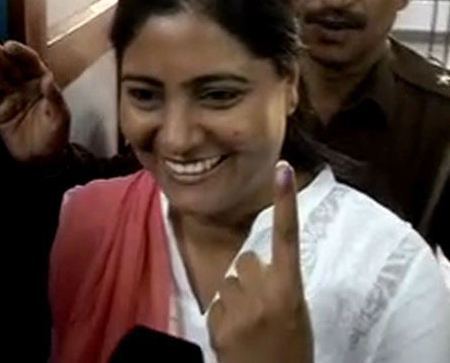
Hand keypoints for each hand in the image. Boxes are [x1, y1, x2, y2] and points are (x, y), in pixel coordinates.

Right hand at [0, 40, 70, 163]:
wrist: (42, 160)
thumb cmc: (56, 136)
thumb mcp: (60, 118)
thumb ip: (55, 98)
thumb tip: (48, 78)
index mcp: (42, 83)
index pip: (31, 63)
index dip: (20, 54)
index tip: (9, 46)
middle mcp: (25, 86)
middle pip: (11, 67)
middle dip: (0, 57)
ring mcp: (11, 96)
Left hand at [207, 161, 312, 362]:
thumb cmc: (291, 349)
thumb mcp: (296, 313)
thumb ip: (280, 285)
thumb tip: (260, 265)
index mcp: (290, 290)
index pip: (287, 237)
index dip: (285, 203)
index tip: (281, 170)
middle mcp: (264, 293)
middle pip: (246, 259)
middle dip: (250, 276)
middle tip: (261, 304)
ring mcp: (239, 308)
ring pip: (229, 281)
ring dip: (236, 296)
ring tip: (250, 323)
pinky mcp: (218, 322)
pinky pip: (217, 303)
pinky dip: (225, 315)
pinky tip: (237, 335)